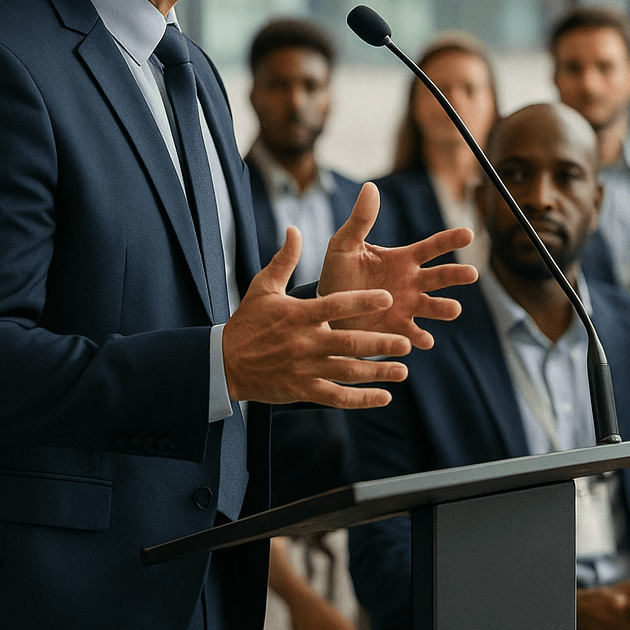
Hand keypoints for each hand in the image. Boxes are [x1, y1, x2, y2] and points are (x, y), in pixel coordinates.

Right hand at [222, 228, 413, 406]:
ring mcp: (304, 368)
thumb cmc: (247, 322)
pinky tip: (384, 397)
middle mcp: (304, 342)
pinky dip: (361, 399)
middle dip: (380, 345)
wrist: (223, 363)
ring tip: (402, 370)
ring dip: (377, 372)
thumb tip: (294, 230)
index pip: (335, 305)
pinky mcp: (302, 390)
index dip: (362, 302)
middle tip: (405, 344)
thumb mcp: (262, 287)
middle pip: (348, 343)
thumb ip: (284, 260)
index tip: (387, 298)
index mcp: (298, 314)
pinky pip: (336, 397)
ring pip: (347, 372)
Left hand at [317, 183, 477, 348]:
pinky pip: (413, 334)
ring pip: (434, 307)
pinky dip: (421, 338)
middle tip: (471, 273)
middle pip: (440, 277)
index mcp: (402, 260)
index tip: (468, 233)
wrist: (325, 310)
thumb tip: (370, 186)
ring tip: (453, 309)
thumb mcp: (344, 245)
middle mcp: (411, 283)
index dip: (450, 240)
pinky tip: (424, 340)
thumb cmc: (336, 274)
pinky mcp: (397, 330)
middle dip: (456, 275)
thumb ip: (360, 220)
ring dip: (445, 308)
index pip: (431, 247)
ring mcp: (407, 307)